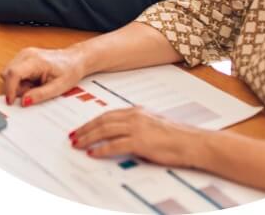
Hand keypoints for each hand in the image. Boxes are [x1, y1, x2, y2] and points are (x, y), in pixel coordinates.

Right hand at [1, 46, 86, 105]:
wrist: (75, 60)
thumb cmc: (69, 71)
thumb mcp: (58, 88)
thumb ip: (39, 95)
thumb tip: (23, 101)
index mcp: (36, 60)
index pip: (13, 73)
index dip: (9, 89)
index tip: (12, 102)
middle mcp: (27, 54)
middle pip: (7, 74)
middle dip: (16, 87)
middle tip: (33, 90)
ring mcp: (24, 54)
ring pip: (8, 73)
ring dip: (18, 84)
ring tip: (35, 85)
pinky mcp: (23, 56)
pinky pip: (13, 71)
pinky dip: (20, 79)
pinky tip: (33, 80)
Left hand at [70, 107, 200, 167]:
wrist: (190, 142)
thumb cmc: (176, 136)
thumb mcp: (154, 125)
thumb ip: (138, 126)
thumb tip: (123, 134)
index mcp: (137, 112)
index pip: (108, 115)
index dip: (92, 121)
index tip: (81, 128)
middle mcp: (135, 117)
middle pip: (103, 121)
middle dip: (85, 129)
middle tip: (73, 136)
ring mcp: (137, 128)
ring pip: (105, 130)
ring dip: (88, 137)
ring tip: (77, 144)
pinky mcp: (140, 142)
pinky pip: (115, 145)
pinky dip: (102, 149)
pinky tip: (93, 153)